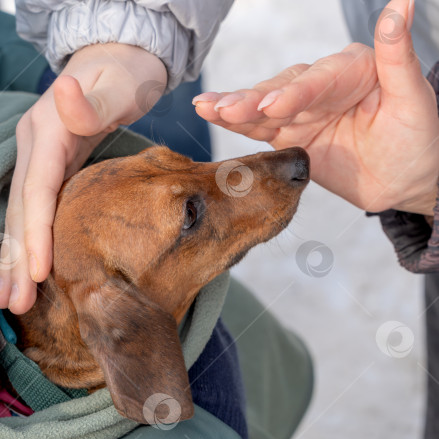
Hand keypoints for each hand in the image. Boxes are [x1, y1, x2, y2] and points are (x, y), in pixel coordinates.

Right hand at [0, 43, 166, 313]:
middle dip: (17, 260)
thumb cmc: (124, 76)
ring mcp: (39, 161)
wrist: (116, 66)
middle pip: (20, 211)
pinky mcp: (49, 173)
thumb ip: (95, 98)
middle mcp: (35, 149)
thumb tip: (64, 92)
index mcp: (48, 132)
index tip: (39, 272)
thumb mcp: (118, 83)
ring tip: (13, 301)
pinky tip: (28, 273)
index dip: (36, 233)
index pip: (37, 191)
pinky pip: (34, 214)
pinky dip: (28, 245)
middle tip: (15, 304)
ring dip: (16, 260)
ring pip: (21, 217)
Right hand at [194, 0, 438, 217]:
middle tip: (223, 108)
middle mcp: (323, 86)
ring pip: (264, 109)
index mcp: (352, 70)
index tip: (272, 106)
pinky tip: (213, 115)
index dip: (294, 94)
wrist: (408, 180)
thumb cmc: (419, 138)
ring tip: (206, 108)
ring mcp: (304, 112)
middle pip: (283, 90)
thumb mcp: (414, 99)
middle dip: (252, 101)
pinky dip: (237, 125)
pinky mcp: (292, 136)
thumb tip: (401, 6)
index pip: (318, 81)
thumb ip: (399, 56)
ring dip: (235, 110)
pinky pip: (261, 130)